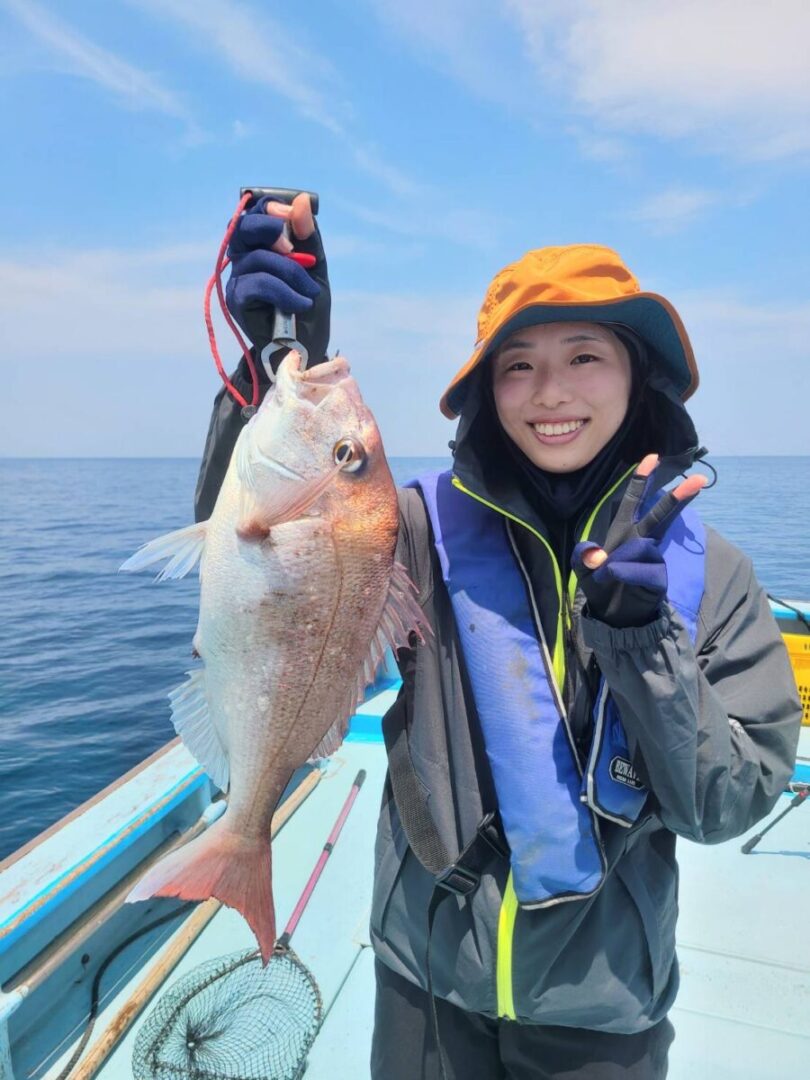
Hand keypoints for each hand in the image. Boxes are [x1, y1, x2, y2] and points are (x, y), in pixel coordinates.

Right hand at [225, 193, 330, 370]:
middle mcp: (243, 259)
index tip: (293, 219)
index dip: (272, 209)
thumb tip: (301, 200)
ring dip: (291, 272)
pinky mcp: (237, 301)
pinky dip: (284, 291)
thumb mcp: (314, 267)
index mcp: (260, 246)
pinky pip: (258, 283)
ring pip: (258, 257)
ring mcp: (237, 280)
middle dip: (271, 229)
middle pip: (243, 226)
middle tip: (293, 250)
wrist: (306, 348)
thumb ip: (307, 236)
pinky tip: (300, 303)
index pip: (255, 212)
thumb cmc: (308, 307)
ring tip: (310, 292)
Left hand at [571, 454, 706, 628]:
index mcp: (623, 530)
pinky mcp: (657, 579)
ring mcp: (652, 559)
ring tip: (606, 575)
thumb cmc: (600, 584)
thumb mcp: (582, 568)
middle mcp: (640, 540)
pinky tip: (616, 579)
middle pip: (661, 515)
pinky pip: (644, 570)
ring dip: (622, 561)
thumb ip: (582, 556)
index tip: (653, 456)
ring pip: (643, 548)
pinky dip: (627, 574)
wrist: (613, 616)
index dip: (641, 479)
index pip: (633, 500)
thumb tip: (597, 556)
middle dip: (679, 497)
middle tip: (700, 480)